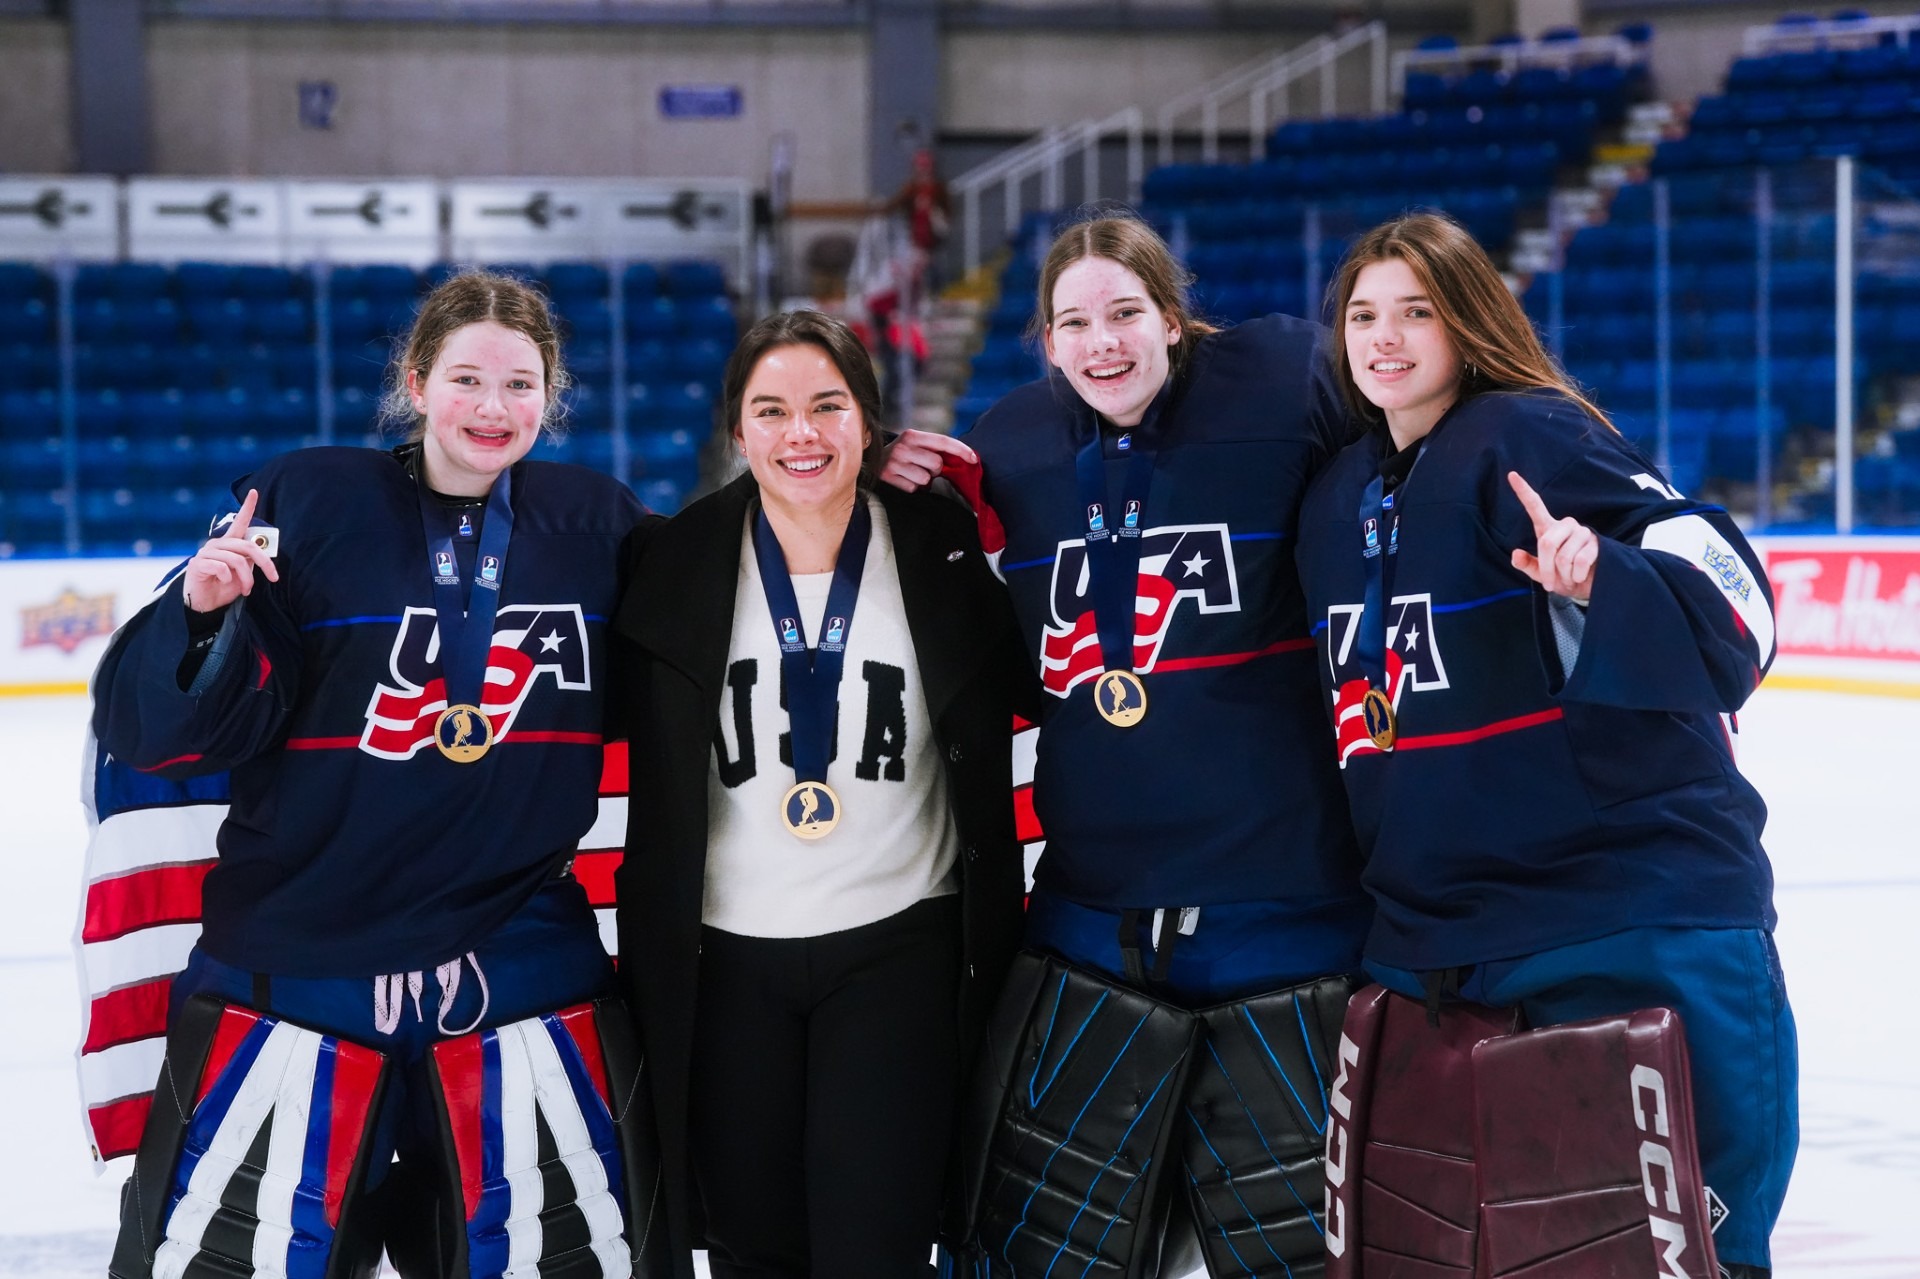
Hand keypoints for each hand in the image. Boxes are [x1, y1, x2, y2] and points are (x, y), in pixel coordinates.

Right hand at [183, 489, 279, 612]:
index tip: (254, 492)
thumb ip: (249, 562)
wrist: (205, 604)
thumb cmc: (224, 588)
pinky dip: (229, 579)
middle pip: (248, 546)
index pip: (239, 522)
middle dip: (265, 563)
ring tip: (247, 590)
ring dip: (247, 578)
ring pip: (237, 560)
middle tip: (273, 578)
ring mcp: (206, 553)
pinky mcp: (198, 564)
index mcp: (229, 544)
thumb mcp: (243, 574)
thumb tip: (260, 556)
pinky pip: (222, 567)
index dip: (247, 507)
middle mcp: (217, 544)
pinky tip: (225, 583)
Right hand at [877, 430, 976, 491]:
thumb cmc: (901, 455)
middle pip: (937, 464)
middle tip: (923, 468)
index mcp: (912, 435)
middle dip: (935, 470)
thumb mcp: (914, 445)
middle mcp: (903, 447)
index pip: (943, 441)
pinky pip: (913, 488)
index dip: (961, 450)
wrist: (869, 462)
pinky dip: (912, 488)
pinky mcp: (887, 477)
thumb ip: (934, 449)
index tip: (974, 459)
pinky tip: (903, 480)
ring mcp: (894, 463)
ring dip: (923, 481)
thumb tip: (964, 459)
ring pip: (926, 479)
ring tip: (912, 475)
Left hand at [1508, 472, 1597, 603]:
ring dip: (1564, 575)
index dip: (1523, 491)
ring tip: (1569, 577)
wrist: (1588, 588)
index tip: (1511, 475)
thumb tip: (1515, 554)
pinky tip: (1580, 576)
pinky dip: (1576, 575)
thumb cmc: (1562, 577)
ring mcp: (1582, 532)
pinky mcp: (1596, 542)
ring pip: (1564, 556)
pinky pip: (1580, 561)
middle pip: (1547, 543)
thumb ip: (1527, 564)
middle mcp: (1566, 525)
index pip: (1535, 507)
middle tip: (1549, 583)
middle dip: (1546, 568)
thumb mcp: (1541, 574)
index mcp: (1548, 529)